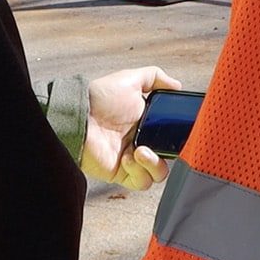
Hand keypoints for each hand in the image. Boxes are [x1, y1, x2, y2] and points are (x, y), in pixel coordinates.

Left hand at [82, 67, 181, 189]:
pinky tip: (128, 158)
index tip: (180, 133)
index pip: (171, 136)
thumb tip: (176, 85)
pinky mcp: (121, 173)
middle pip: (169, 157)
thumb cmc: (100, 98)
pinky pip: (142, 182)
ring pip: (159, 173)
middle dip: (170, 153)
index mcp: (146, 122)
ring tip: (140, 150)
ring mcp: (132, 159)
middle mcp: (141, 141)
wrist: (79, 116)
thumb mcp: (131, 80)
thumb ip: (155, 77)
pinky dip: (140, 172)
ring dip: (154, 164)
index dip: (179, 137)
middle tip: (161, 143)